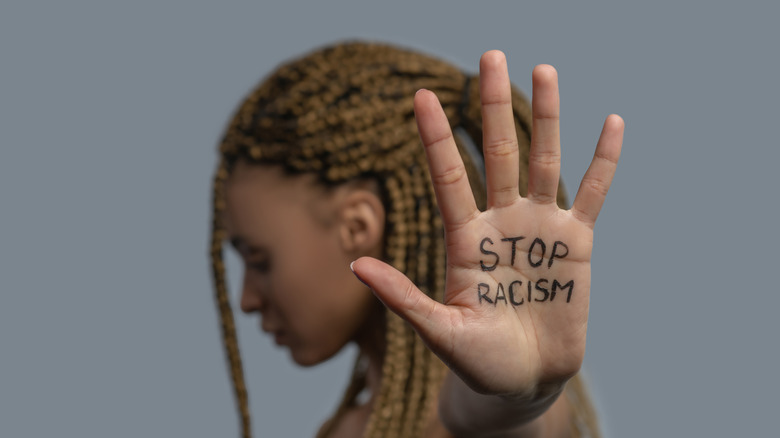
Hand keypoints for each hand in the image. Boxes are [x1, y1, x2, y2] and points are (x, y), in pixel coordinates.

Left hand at [352, 51, 622, 397]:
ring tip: (543, 69)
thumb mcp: (439, 330)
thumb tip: (355, 264)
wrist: (524, 380)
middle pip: (496, 152)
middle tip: (488, 55)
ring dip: (545, 117)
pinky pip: (592, 195)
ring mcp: (538, 228)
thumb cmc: (478, 360)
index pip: (448, 176)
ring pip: (542, 161)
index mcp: (465, 239)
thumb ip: (403, 297)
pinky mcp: (575, 244)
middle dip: (491, 106)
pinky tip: (610, 123)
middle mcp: (500, 222)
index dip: (437, 137)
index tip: (422, 96)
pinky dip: (603, 162)